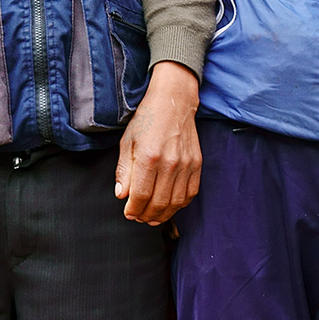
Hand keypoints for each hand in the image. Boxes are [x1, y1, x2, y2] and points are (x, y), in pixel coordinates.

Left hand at [115, 61, 201, 224]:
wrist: (173, 102)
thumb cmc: (147, 120)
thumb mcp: (127, 142)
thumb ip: (123, 171)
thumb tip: (121, 196)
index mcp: (148, 157)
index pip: (140, 196)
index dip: (133, 209)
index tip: (128, 212)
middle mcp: (169, 163)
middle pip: (158, 203)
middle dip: (146, 215)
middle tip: (139, 217)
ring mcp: (186, 164)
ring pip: (175, 202)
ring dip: (163, 215)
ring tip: (152, 217)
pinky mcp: (197, 164)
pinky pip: (190, 193)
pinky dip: (179, 205)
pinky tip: (170, 206)